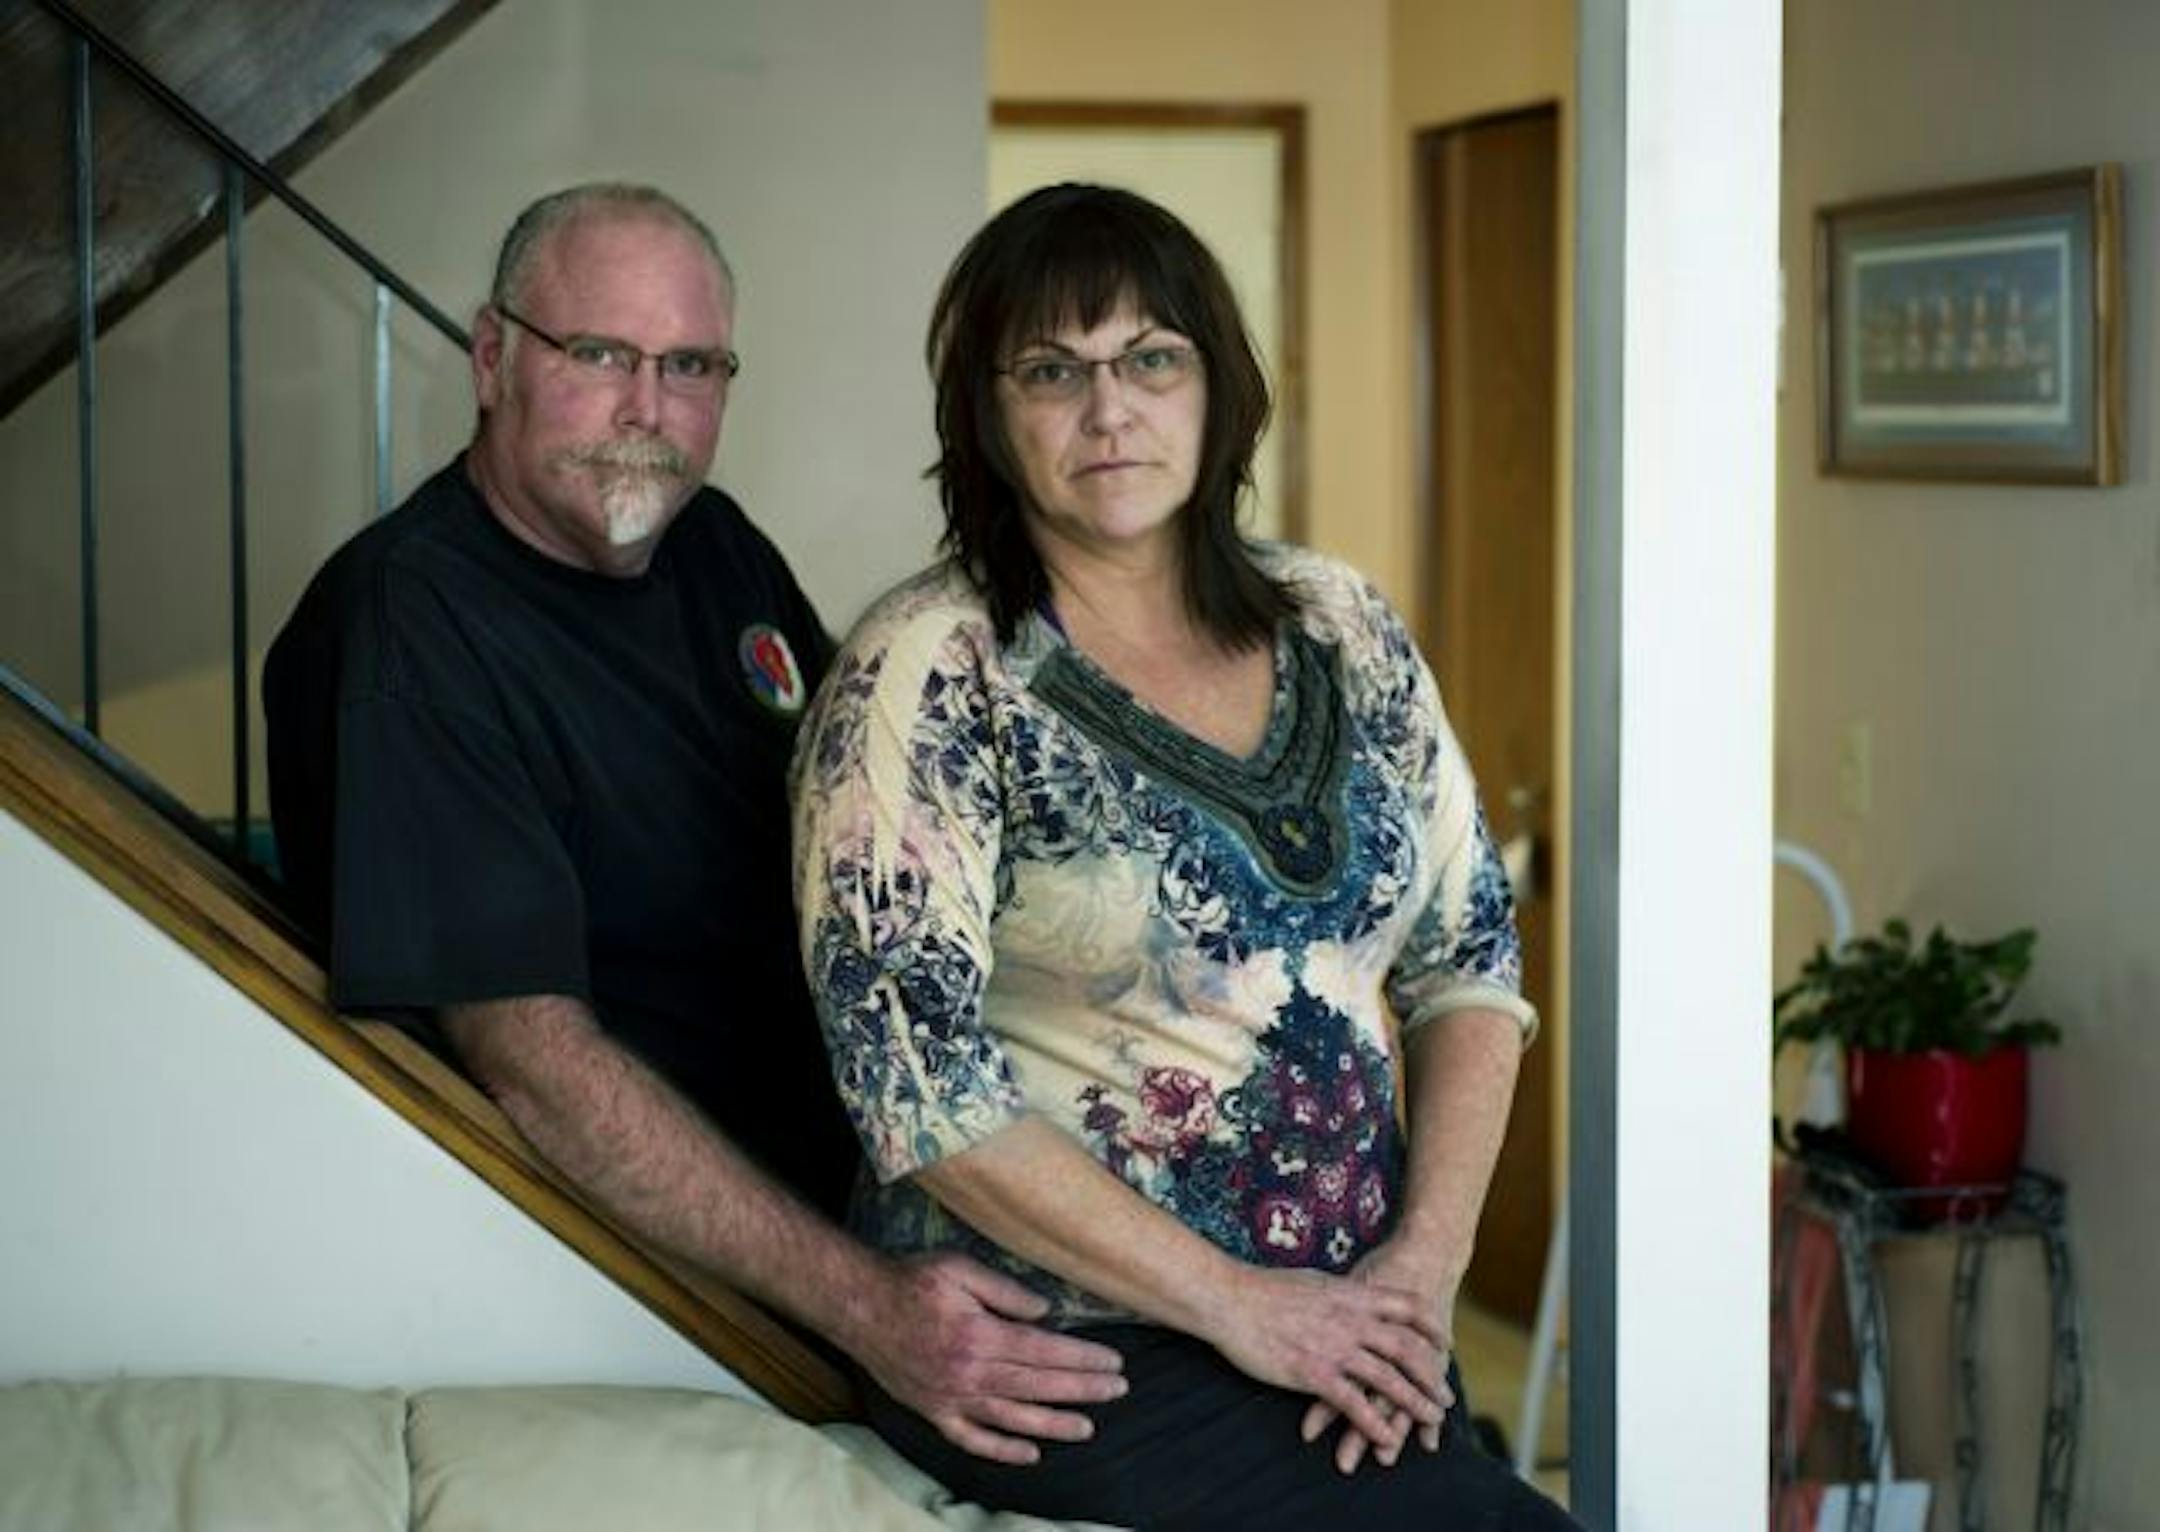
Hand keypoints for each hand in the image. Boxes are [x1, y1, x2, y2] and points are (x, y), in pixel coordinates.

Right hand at [848, 1251, 1127, 1464]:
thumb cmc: (911, 1281)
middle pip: (1037, 1386)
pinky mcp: (934, 1412)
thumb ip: (1005, 1290)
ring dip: (1053, 1425)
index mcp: (979, 1335)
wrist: (859, 1307)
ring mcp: (951, 1398)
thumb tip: (1045, 1312)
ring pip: (1012, 1418)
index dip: (1082, 1359)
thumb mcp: (960, 1268)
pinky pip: (972, 1439)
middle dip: (1082, 1389)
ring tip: (1087, 1427)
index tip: (1112, 1362)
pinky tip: (1030, 1454)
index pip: (1044, 1352)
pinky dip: (1002, 1450)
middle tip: (1118, 1390)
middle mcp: (969, 1373)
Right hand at [1203, 1265, 1449, 1457]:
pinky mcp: (1313, 1373)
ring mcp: (1334, 1348)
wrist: (1231, 1299)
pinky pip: (1352, 1403)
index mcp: (1352, 1296)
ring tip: (1432, 1419)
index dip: (1431, 1326)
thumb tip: (1354, 1296)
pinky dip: (1374, 1424)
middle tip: (1445, 1395)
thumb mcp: (1315, 1282)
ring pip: (1388, 1378)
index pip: (1407, 1306)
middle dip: (1431, 1374)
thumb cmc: (1266, 1289)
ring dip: (1415, 1402)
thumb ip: (1341, 1294)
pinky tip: (1387, 1439)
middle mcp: (1351, 1321)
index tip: (1444, 1343)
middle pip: (1407, 1347)